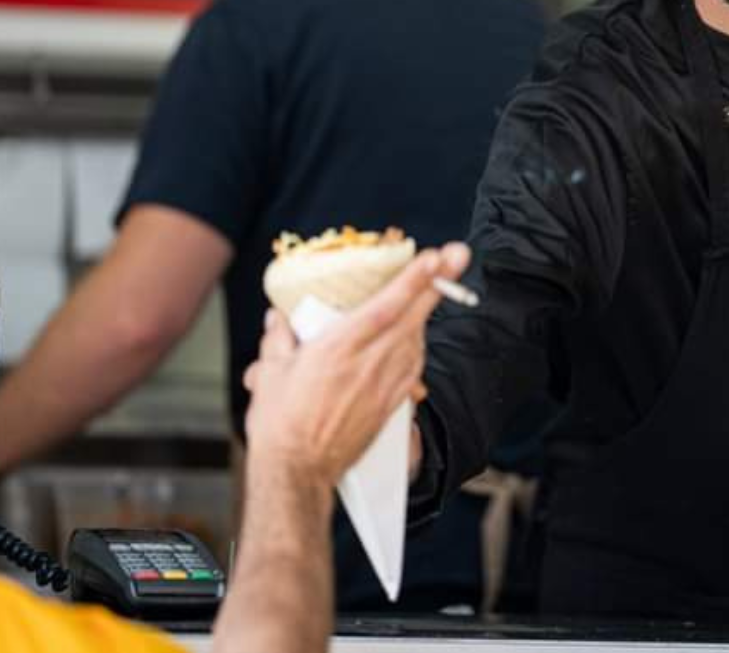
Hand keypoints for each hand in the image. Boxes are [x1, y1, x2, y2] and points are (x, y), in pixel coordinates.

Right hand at [242, 244, 469, 488]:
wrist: (297, 473)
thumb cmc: (280, 424)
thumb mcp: (270, 373)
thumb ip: (278, 339)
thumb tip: (278, 318)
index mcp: (338, 349)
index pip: (386, 306)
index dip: (413, 280)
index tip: (435, 257)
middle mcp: (367, 364)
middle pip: (412, 317)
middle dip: (438, 284)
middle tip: (458, 256)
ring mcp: (383, 386)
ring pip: (415, 340)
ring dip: (425, 313)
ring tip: (432, 289)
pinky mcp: (390, 406)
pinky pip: (412, 368)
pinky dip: (416, 347)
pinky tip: (414, 338)